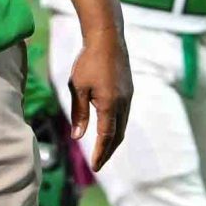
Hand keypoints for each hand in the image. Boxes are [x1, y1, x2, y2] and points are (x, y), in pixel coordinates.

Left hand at [68, 30, 132, 170]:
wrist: (107, 38)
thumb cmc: (88, 61)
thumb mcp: (77, 87)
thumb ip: (79, 113)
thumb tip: (78, 136)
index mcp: (109, 104)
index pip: (106, 136)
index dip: (100, 153)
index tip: (95, 167)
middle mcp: (122, 104)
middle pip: (118, 135)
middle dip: (108, 151)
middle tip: (98, 164)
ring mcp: (128, 97)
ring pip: (122, 126)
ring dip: (113, 140)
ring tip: (103, 150)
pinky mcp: (128, 91)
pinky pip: (124, 115)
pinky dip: (116, 127)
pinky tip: (109, 128)